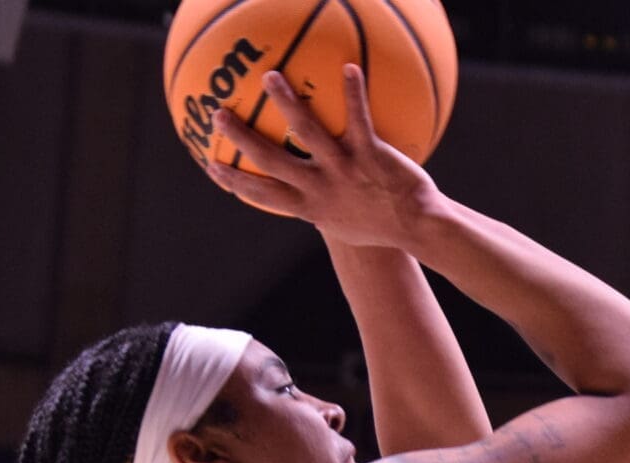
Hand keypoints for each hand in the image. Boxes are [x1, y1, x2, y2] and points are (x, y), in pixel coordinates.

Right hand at [207, 66, 436, 245]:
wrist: (417, 228)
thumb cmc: (383, 225)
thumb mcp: (345, 225)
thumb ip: (323, 207)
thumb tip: (308, 198)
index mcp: (312, 206)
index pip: (264, 195)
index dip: (236, 181)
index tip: (212, 164)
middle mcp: (322, 188)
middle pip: (271, 161)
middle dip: (242, 138)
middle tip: (219, 115)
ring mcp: (345, 170)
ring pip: (308, 134)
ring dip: (286, 104)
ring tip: (269, 77)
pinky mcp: (371, 155)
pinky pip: (359, 119)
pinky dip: (354, 94)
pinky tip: (349, 67)